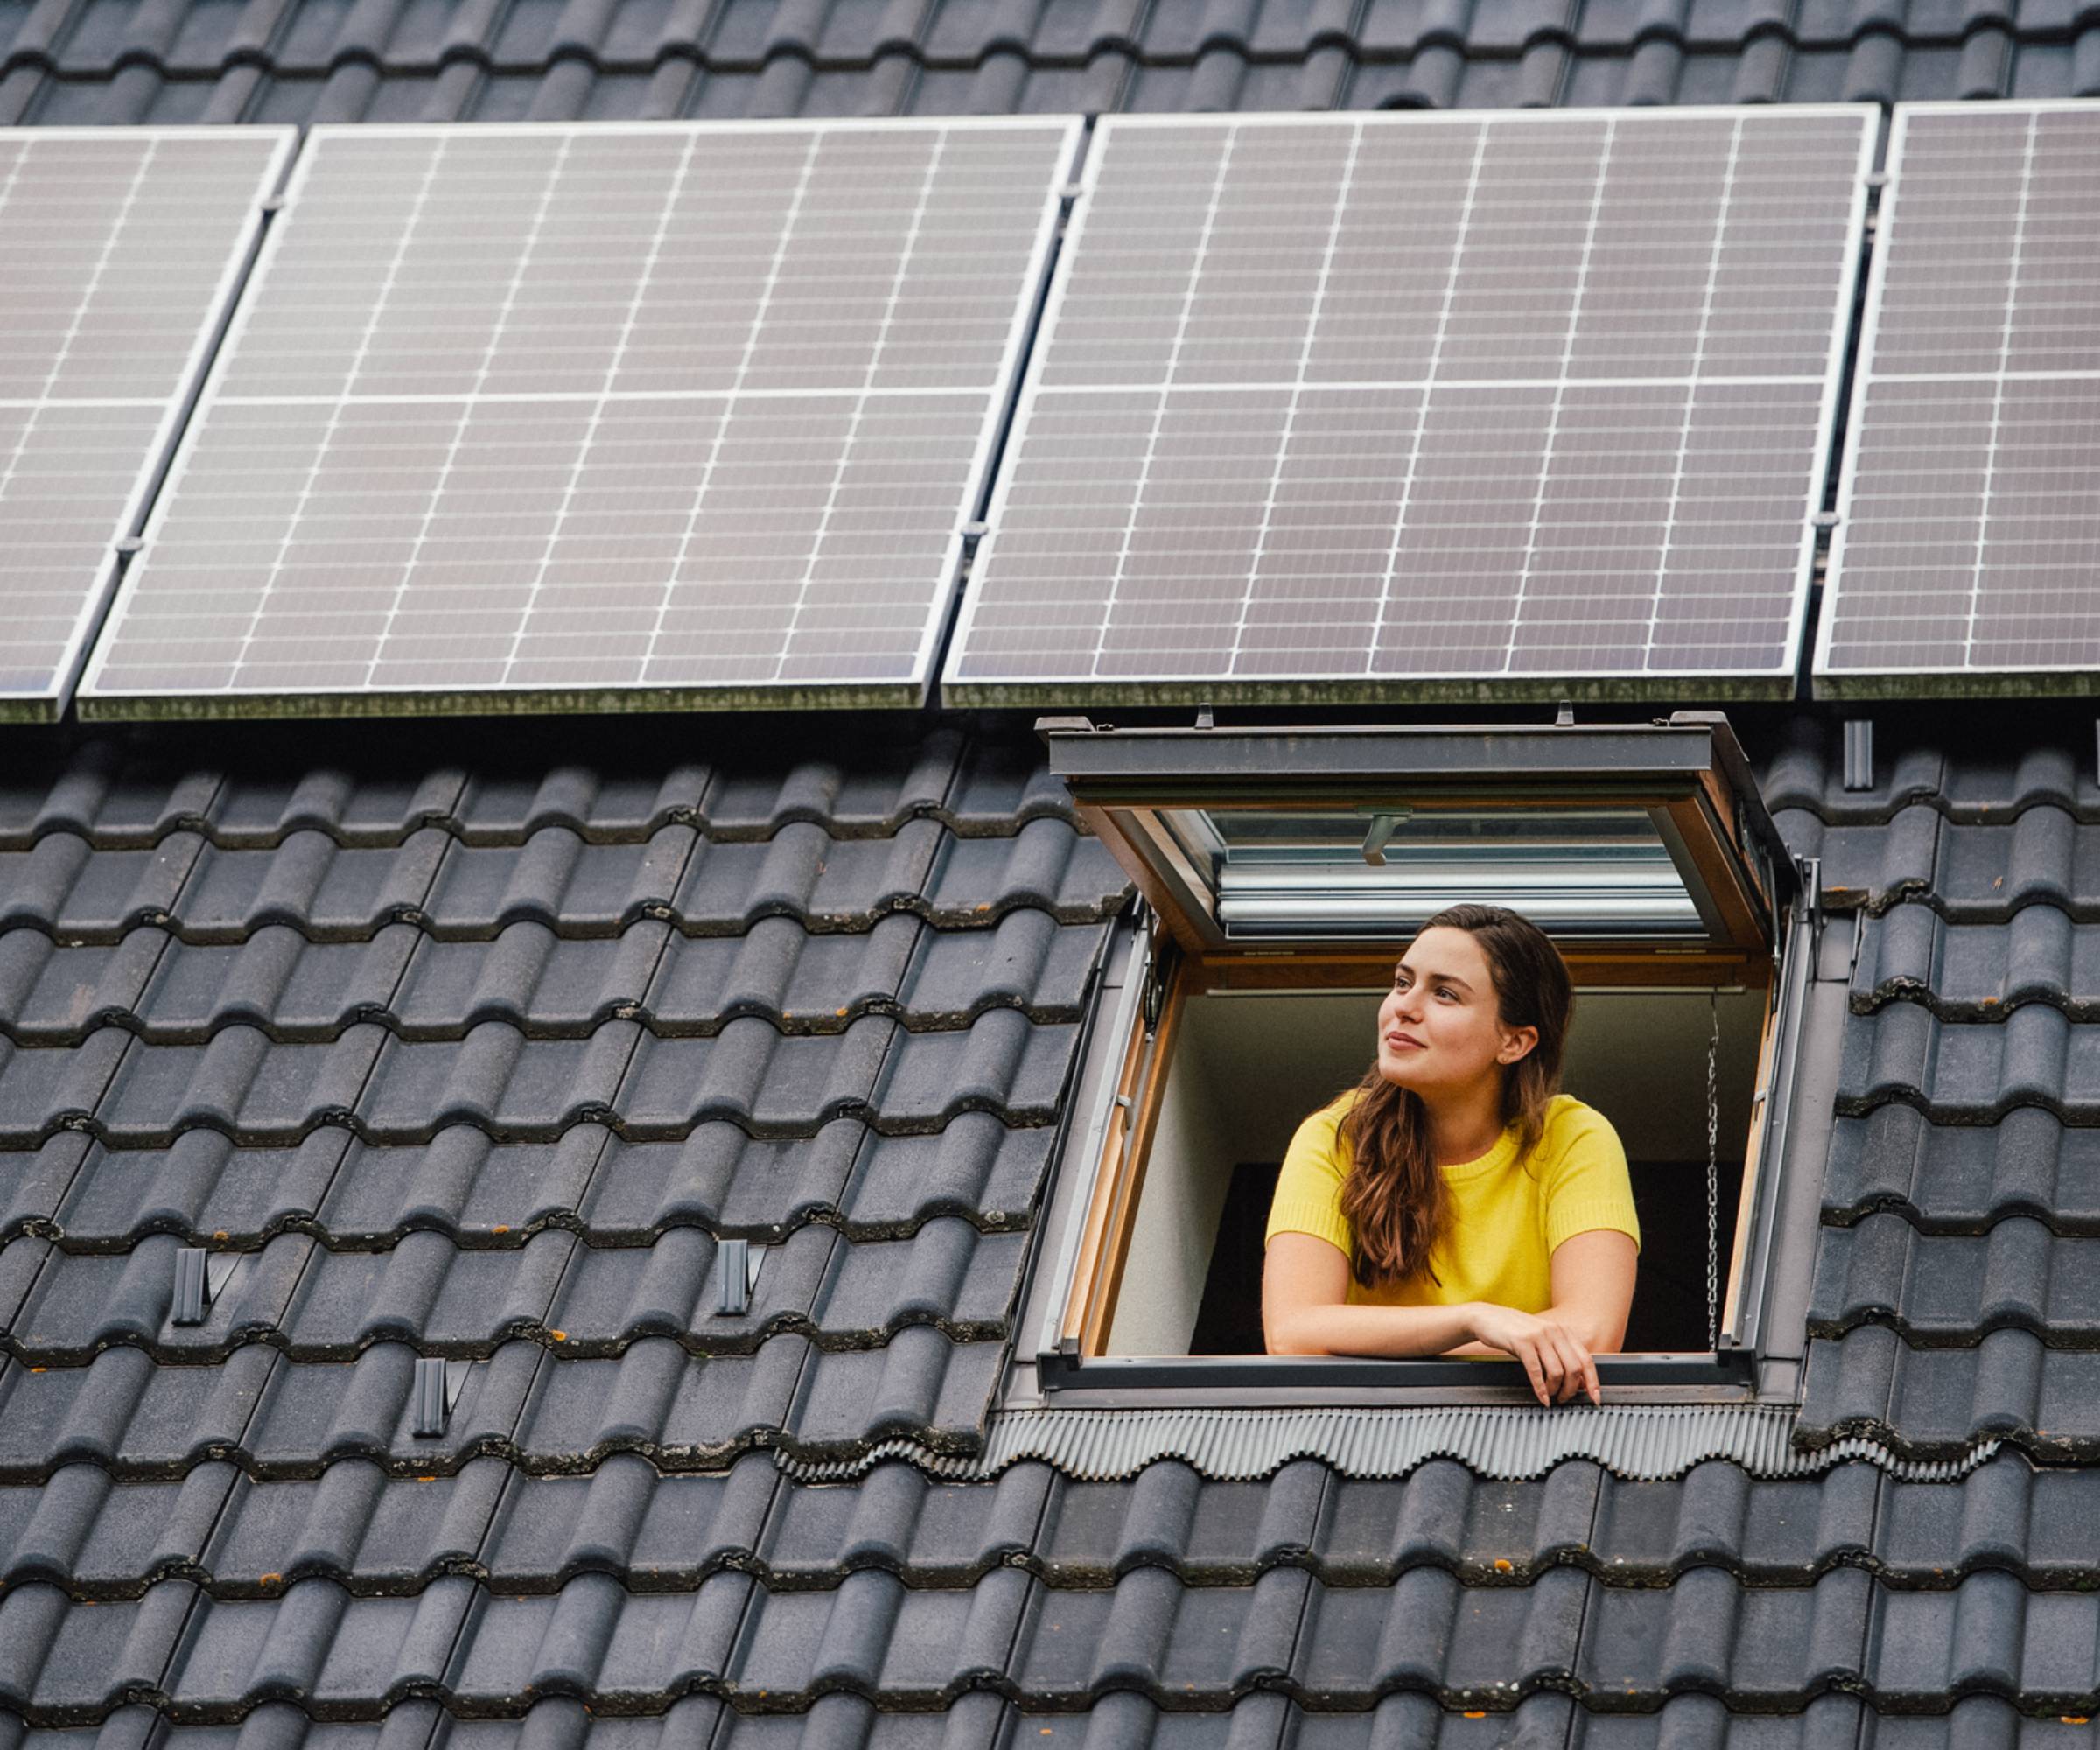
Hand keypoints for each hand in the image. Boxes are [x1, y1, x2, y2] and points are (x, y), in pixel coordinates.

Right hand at [1464, 1303, 1599, 1405]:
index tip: (1594, 1398)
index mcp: (1563, 1331)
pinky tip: (1541, 1397)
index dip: (1593, 1381)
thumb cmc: (1514, 1331)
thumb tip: (1577, 1380)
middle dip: (1572, 1390)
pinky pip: (1536, 1371)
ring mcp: (1538, 1335)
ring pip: (1558, 1371)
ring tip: (1550, 1397)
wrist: (1486, 1317)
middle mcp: (1554, 1331)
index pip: (1587, 1359)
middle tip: (1563, 1399)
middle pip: (1575, 1368)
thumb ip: (1559, 1354)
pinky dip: (1540, 1388)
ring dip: (1555, 1390)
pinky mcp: (1522, 1342)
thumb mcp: (1541, 1338)